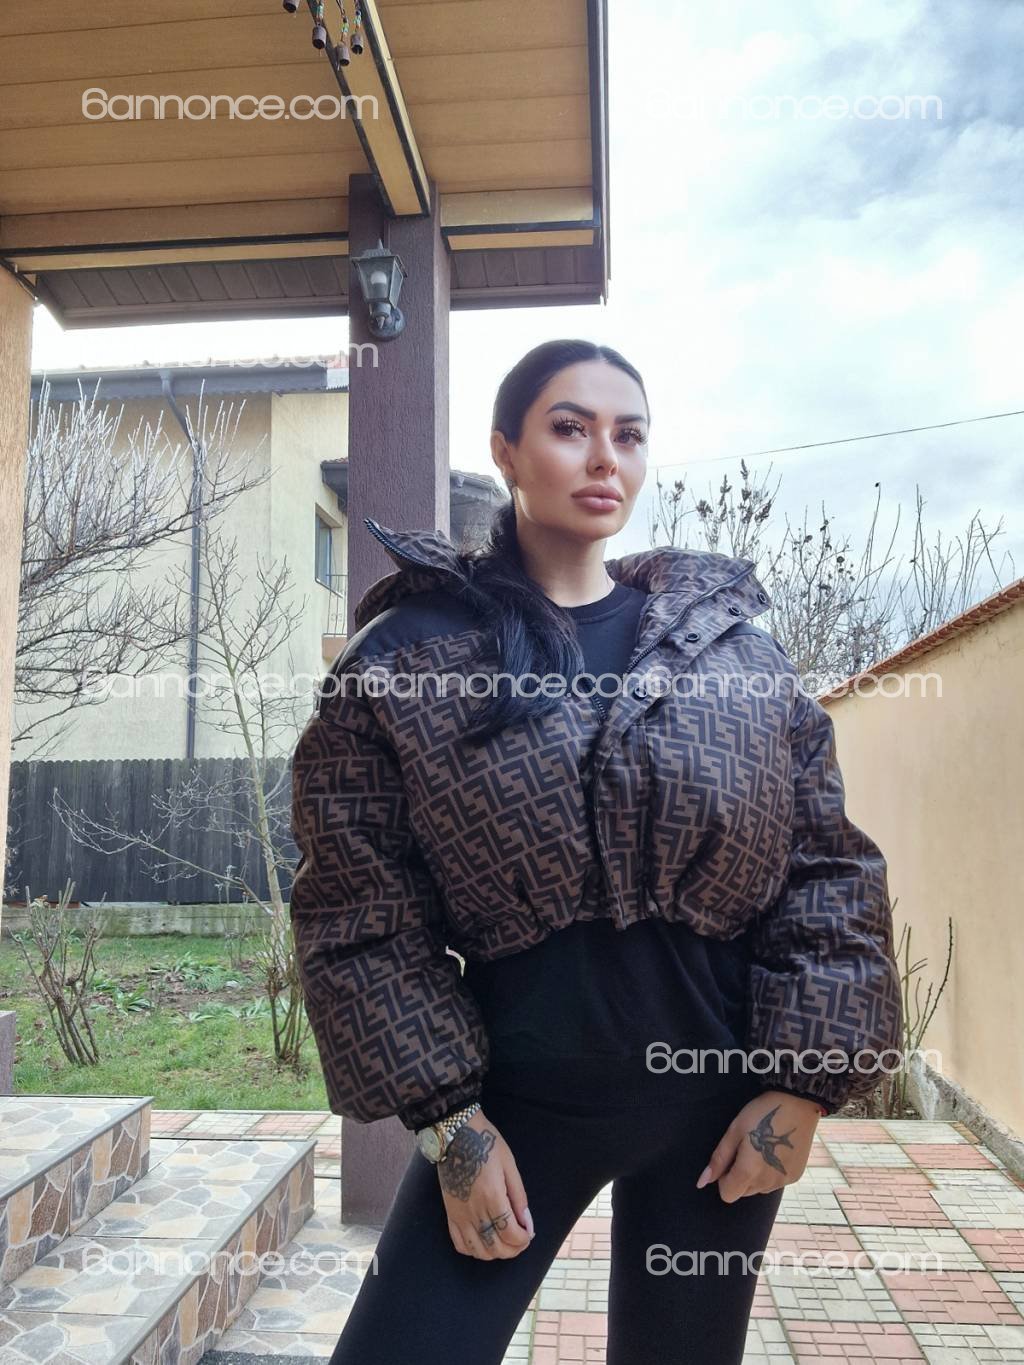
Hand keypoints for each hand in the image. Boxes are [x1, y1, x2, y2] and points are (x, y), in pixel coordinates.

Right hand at [435, 1109, 535, 1259]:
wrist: (456, 1134)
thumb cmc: (486, 1144)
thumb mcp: (510, 1165)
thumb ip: (519, 1196)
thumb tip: (527, 1223)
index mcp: (492, 1196)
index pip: (511, 1234)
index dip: (524, 1239)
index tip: (529, 1233)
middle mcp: (475, 1210)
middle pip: (496, 1247)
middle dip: (513, 1250)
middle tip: (521, 1240)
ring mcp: (460, 1214)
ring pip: (478, 1251)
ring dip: (495, 1253)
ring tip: (504, 1241)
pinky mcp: (450, 1214)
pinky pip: (460, 1244)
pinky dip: (474, 1250)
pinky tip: (483, 1241)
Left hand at [695, 1090, 821, 1201]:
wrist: (797, 1104)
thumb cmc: (761, 1114)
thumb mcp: (735, 1131)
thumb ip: (719, 1159)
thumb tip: (702, 1182)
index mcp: (749, 1172)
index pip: (727, 1194)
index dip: (723, 1179)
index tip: (729, 1160)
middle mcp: (767, 1183)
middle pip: (743, 1192)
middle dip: (738, 1177)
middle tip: (744, 1150)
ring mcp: (783, 1181)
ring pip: (759, 1189)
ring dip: (755, 1176)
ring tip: (761, 1149)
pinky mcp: (795, 1176)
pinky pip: (774, 1183)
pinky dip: (770, 1173)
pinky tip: (774, 1152)